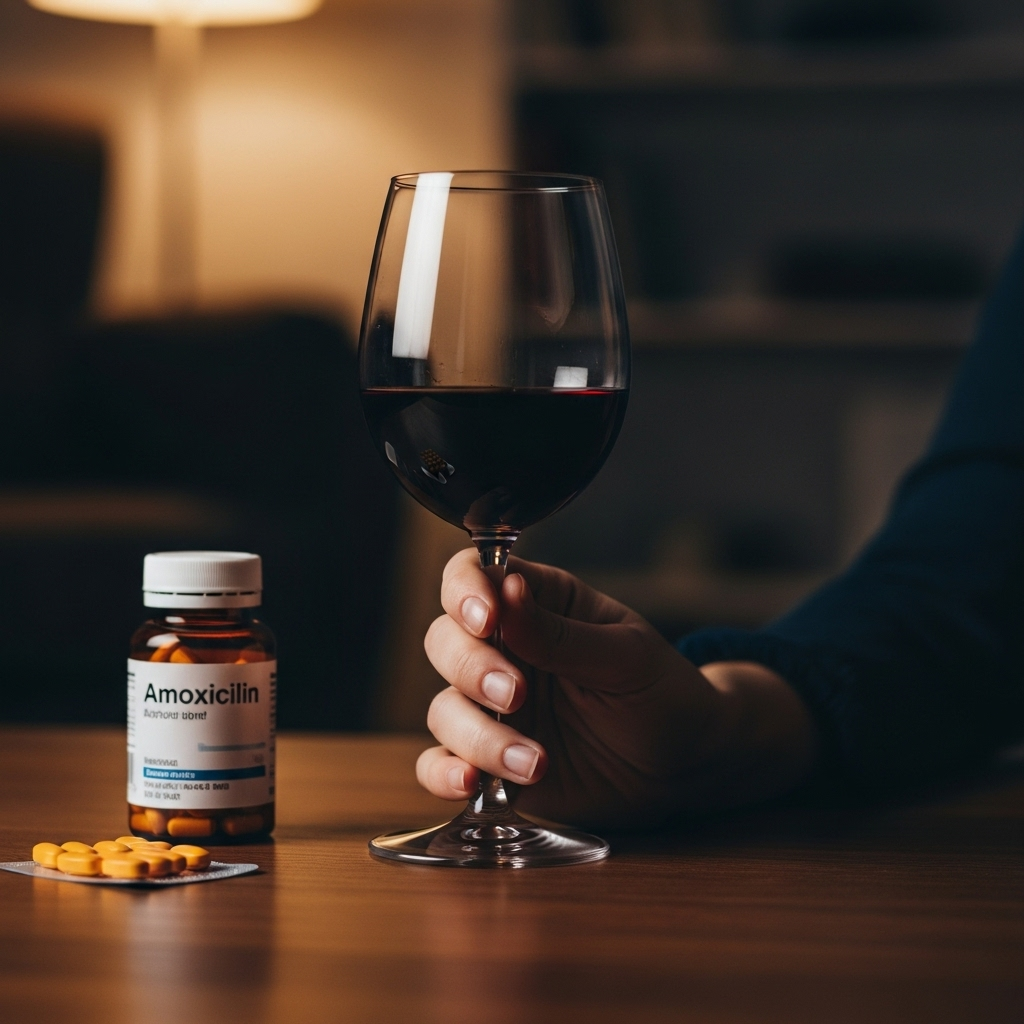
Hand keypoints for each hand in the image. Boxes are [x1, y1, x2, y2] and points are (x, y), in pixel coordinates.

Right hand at [418, 550, 819, 828]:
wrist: (685, 766)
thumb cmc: (661, 693)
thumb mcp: (625, 656)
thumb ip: (561, 634)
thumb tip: (505, 590)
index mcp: (536, 603)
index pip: (473, 575)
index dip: (465, 590)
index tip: (485, 619)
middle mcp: (503, 650)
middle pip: (445, 641)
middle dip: (471, 668)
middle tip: (518, 695)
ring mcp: (490, 708)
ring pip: (444, 708)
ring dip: (477, 735)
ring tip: (536, 762)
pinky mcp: (489, 760)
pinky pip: (440, 764)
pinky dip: (443, 775)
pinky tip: (471, 785)